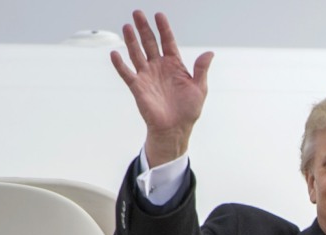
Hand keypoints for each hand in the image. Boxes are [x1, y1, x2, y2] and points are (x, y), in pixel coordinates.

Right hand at [110, 11, 212, 165]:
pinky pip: (127, 73)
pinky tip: (115, 54)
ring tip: (127, 26)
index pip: (168, 42)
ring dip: (131, 40)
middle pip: (149, 42)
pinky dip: (120, 64)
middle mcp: (158, 67)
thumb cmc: (188, 111)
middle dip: (144, 28)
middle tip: (138, 13)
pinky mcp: (138, 87)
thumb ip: (201, 70)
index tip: (159, 15)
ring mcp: (147, 76)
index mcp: (174, 65)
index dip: (163, 29)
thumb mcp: (199, 89)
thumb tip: (210, 53)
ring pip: (137, 53)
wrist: (175, 129)